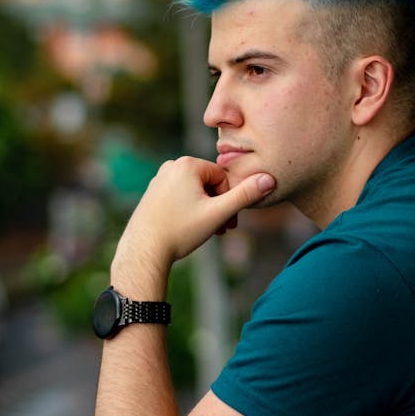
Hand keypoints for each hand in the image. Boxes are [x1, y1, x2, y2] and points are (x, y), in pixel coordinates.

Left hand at [111, 157, 274, 283]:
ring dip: (206, 210)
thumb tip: (270, 178)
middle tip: (219, 229)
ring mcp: (159, 179)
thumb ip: (245, 195)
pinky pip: (181, 196)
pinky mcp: (153, 192)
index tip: (226, 221)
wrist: (144, 251)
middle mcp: (171, 166)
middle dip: (218, 206)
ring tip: (204, 231)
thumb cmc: (180, 231)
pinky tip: (188, 228)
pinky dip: (190, 210)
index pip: (223, 178)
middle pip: (209, 184)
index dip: (228, 201)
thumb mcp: (218, 213)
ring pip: (196, 191)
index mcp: (187, 164)